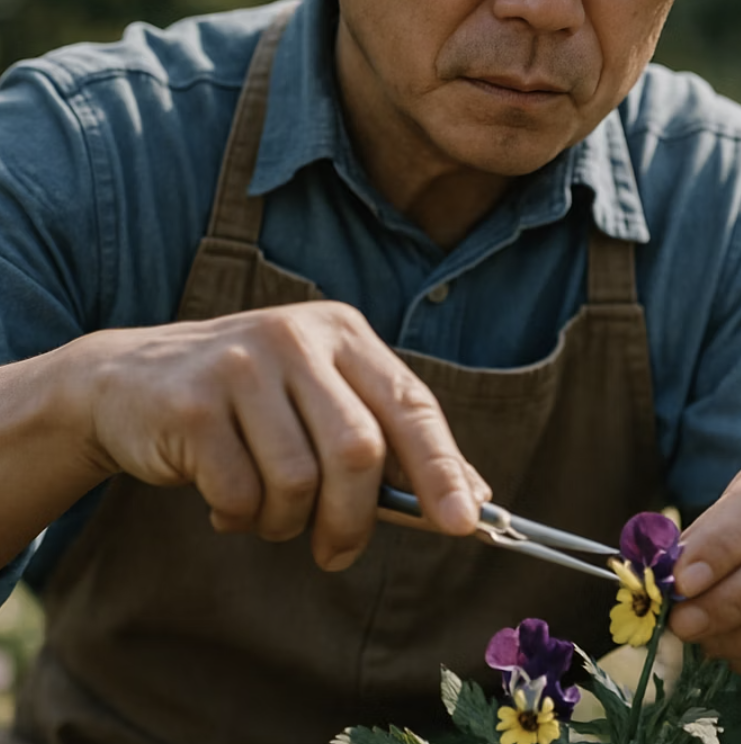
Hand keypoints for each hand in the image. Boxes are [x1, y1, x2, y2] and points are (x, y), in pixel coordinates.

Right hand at [75, 302, 489, 570]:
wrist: (126, 381)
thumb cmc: (246, 401)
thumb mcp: (319, 399)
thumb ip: (388, 442)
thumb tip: (470, 499)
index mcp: (342, 332)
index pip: (410, 404)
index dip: (442, 468)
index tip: (464, 523)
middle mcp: (297, 337)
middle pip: (358, 451)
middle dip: (355, 519)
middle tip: (336, 551)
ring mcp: (241, 365)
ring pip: (298, 480)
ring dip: (287, 523)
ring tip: (265, 512)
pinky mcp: (193, 403)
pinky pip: (240, 494)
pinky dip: (239, 518)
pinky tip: (224, 501)